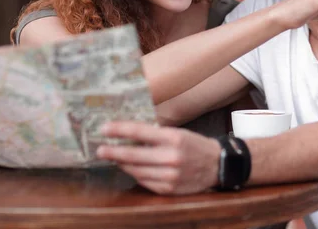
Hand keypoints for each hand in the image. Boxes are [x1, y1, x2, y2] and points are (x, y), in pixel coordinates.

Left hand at [96, 123, 219, 194]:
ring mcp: (170, 175)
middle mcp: (171, 157)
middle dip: (113, 151)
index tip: (104, 128)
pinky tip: (130, 168)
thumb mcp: (178, 133)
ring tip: (113, 157)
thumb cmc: (195, 145)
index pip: (139, 132)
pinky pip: (144, 181)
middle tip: (100, 149)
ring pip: (136, 170)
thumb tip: (128, 133)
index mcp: (174, 138)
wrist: (217, 165)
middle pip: (133, 154)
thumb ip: (155, 134)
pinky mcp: (169, 188)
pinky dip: (135, 174)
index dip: (119, 130)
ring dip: (122, 163)